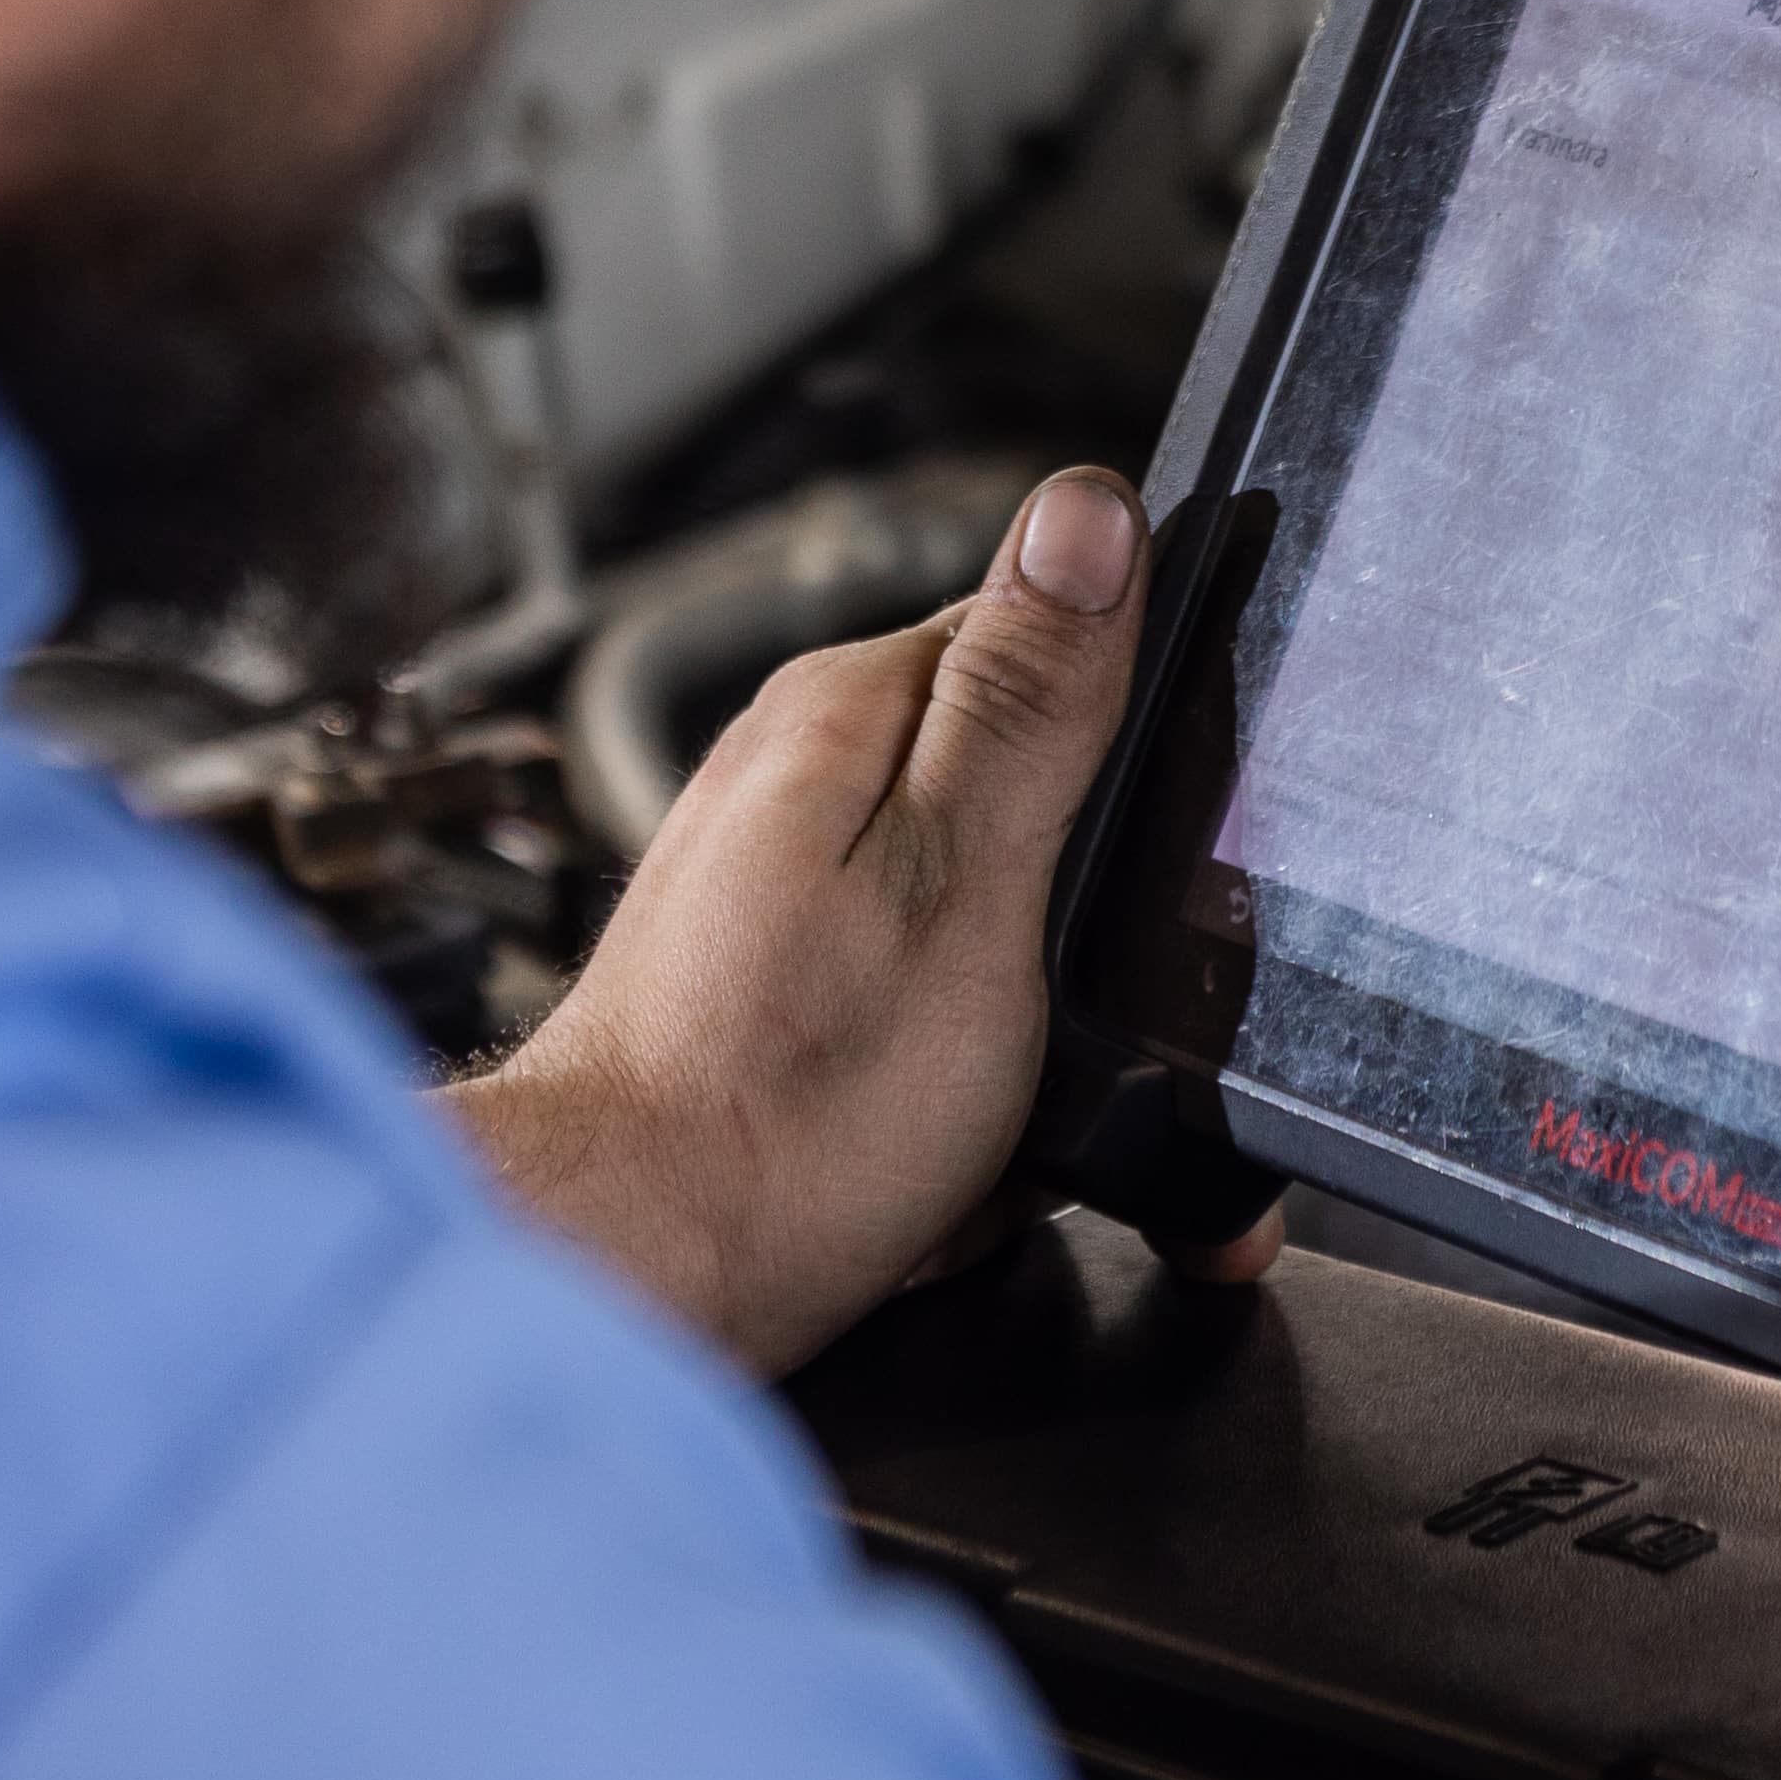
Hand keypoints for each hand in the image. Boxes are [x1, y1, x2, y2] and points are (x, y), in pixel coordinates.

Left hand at [445, 466, 1171, 1373]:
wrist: (634, 1267)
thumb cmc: (789, 1103)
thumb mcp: (967, 881)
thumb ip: (1032, 700)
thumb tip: (1090, 511)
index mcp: (854, 710)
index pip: (1061, 649)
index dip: (1139, 769)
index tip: (1146, 887)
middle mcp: (799, 770)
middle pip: (1027, 796)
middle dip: (1080, 930)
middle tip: (1060, 1036)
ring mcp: (777, 877)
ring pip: (986, 921)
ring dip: (1028, 1032)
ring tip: (992, 1114)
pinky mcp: (773, 980)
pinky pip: (923, 1009)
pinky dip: (958, 1090)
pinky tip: (943, 1152)